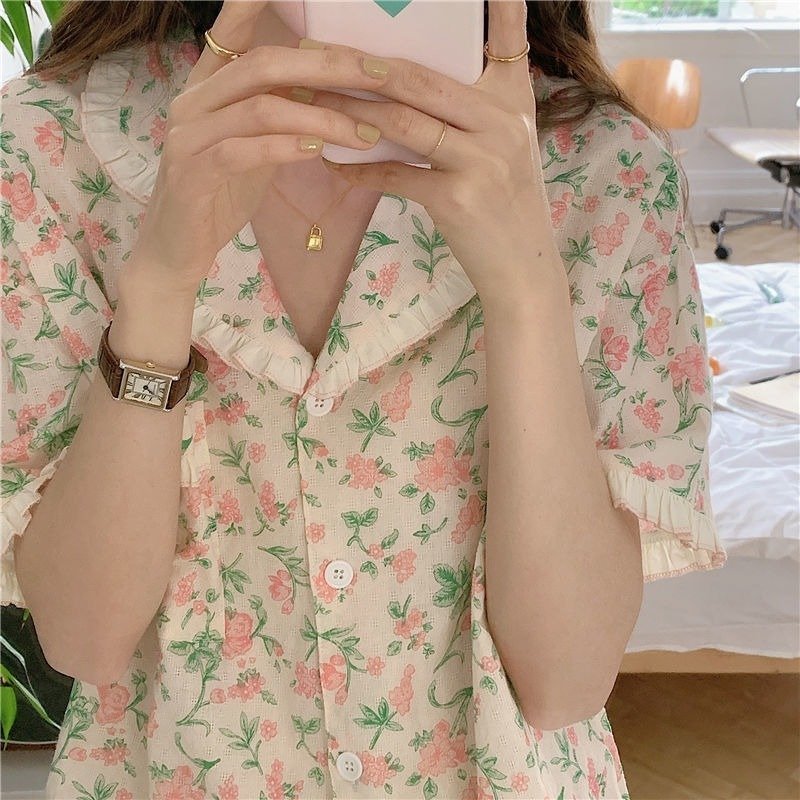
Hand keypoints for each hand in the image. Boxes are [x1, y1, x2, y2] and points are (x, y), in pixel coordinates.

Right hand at [126, 0, 386, 297]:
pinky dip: (286, 147)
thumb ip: (279, 114)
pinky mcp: (192, 171)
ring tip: (365, 132)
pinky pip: (244, 150)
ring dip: (322, 116)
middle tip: (377, 75)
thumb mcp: (254, 146)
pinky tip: (318, 149)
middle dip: (328, 66)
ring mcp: (189, 134)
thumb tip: (331, 90)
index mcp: (209, 87)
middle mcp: (194, 100)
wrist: (176, 248)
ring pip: (262, 107)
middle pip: (265, 64)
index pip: (234, 31)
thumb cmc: (220, 195)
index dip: (259, 4)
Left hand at [302, 0, 559, 307]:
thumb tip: (402, 91)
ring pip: (403, 122)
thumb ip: (469, 115)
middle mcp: (502, 123)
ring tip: (312, 101)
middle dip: (364, 66)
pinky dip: (360, 170)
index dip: (502, 2)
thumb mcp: (502, 148)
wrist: (523, 269)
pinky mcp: (457, 199)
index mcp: (513, 103)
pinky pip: (395, 174)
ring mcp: (482, 160)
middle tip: (319, 53)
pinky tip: (334, 164)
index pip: (508, 38)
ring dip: (349, 111)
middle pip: (422, 80)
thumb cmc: (504, 206)